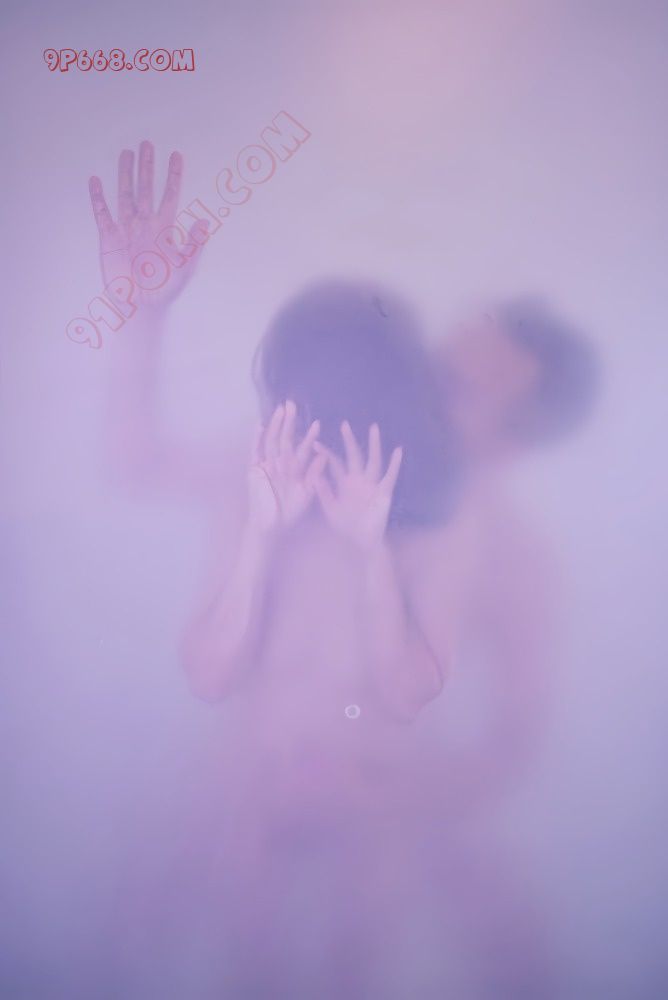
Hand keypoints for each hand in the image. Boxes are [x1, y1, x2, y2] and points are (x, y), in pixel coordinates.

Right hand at [88, 140, 205, 311]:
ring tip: (125, 153)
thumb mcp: (186, 267)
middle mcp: (145, 223)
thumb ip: (195, 244)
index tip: (177, 155)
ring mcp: (127, 229)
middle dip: (147, 167)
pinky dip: (98, 198)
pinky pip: (103, 213)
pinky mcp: (109, 238)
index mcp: (165, 228)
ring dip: (125, 174)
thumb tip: (206, 222)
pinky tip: (96, 180)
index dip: (174, 175)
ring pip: (125, 194)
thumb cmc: (165, 289)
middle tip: (147, 143)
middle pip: (146, 188)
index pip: (170, 194)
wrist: (140, 306)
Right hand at [247, 401, 325, 533]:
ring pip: (272, 441)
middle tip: (293, 404)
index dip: (309, 437)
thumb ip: (315, 474)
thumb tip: (324, 455)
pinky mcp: (254, 470)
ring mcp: (266, 465)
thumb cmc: (290, 513)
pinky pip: (255, 451)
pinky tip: (260, 425)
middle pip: (285, 439)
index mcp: (295, 469)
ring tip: (281, 409)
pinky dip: (257, 439)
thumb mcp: (307, 493)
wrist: (271, 527)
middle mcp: (280, 464)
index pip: (303, 449)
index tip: (317, 424)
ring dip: (276, 425)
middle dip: (289, 422)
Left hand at [314, 422, 402, 551]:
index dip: (326, 453)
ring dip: (373, 445)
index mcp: (343, 483)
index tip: (315, 443)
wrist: (359, 544)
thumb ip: (324, 492)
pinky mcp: (384, 493)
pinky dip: (394, 464)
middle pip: (354, 455)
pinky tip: (398, 451)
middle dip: (350, 440)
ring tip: (373, 428)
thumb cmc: (344, 528)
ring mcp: (372, 485)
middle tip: (344, 424)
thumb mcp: (330, 509)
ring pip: (373, 460)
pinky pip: (389, 476)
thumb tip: (314, 474)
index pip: (334, 463)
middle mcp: (358, 480)